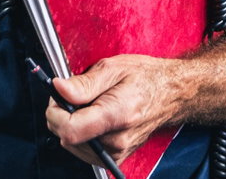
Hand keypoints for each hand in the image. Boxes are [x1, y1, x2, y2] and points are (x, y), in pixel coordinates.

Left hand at [45, 55, 178, 166]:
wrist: (170, 93)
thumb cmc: (144, 78)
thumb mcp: (112, 68)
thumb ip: (83, 83)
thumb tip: (59, 89)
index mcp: (116, 116)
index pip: (70, 130)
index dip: (54, 113)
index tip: (56, 96)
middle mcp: (117, 141)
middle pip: (67, 138)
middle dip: (61, 114)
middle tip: (72, 94)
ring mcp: (117, 152)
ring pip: (72, 144)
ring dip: (70, 123)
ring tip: (87, 104)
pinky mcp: (115, 157)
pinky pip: (83, 148)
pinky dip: (80, 132)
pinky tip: (91, 116)